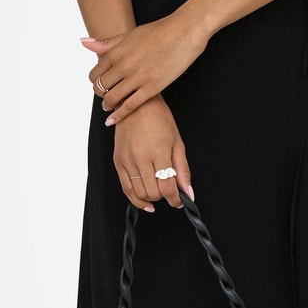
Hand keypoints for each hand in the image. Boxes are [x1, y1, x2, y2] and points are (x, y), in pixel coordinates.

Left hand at [81, 13, 208, 125]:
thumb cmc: (158, 31)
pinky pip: (130, 106)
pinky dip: (119, 115)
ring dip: (107, 106)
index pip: (95, 74)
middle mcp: (123, 65)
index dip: (95, 82)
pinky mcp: (152, 87)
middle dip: (100, 94)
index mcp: (116, 52)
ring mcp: (137, 77)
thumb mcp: (129, 34)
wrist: (184, 31)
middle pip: (101, 88)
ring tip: (109, 107)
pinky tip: (112, 121)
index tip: (100, 85)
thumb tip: (83, 42)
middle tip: (105, 97)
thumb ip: (107, 43)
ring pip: (112, 99)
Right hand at [109, 98, 194, 212]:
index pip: (168, 187)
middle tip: (170, 191)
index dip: (175, 199)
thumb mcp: (177, 143)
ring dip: (151, 198)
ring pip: (139, 193)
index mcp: (159, 152)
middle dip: (164, 196)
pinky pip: (126, 188)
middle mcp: (140, 158)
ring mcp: (127, 160)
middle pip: (154, 192)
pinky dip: (136, 199)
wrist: (136, 105)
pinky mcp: (118, 162)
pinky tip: (145, 202)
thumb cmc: (160, 120)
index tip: (179, 201)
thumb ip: (183, 170)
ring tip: (158, 192)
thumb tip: (189, 193)